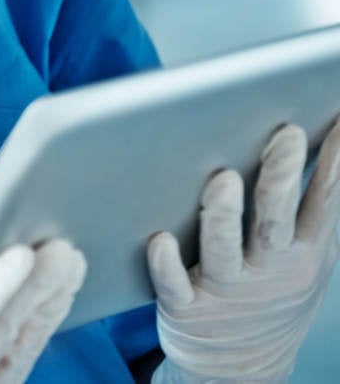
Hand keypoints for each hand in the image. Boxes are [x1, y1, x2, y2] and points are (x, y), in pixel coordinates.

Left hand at [148, 118, 339, 383]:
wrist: (240, 372)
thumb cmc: (270, 295)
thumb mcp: (306, 261)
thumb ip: (310, 211)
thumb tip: (309, 139)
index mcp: (302, 255)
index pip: (323, 203)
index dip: (334, 164)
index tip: (338, 123)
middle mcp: (269, 271)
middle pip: (275, 221)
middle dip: (281, 178)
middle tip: (285, 135)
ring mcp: (227, 291)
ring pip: (224, 250)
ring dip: (223, 214)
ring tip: (224, 179)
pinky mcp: (186, 309)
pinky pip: (173, 284)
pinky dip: (167, 264)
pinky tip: (160, 240)